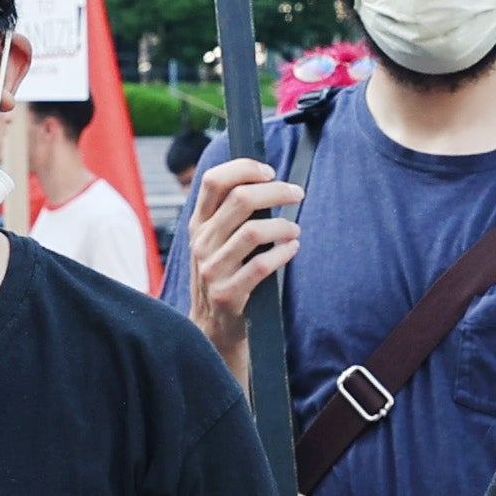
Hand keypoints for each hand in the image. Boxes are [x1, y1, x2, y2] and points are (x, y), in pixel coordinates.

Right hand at [184, 155, 301, 342]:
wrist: (212, 328)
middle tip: (296, 193)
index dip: (243, 168)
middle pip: (240, 199)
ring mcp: (212, 269)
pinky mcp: (228, 293)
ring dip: (283, 225)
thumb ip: (231, 214)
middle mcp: (202, 242)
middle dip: (276, 191)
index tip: (269, 171)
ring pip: (254, 231)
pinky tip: (292, 248)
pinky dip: (283, 253)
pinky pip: (262, 266)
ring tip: (294, 229)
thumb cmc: (224, 276)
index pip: (213, 180)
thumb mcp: (216, 242)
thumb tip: (267, 180)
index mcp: (198, 224)